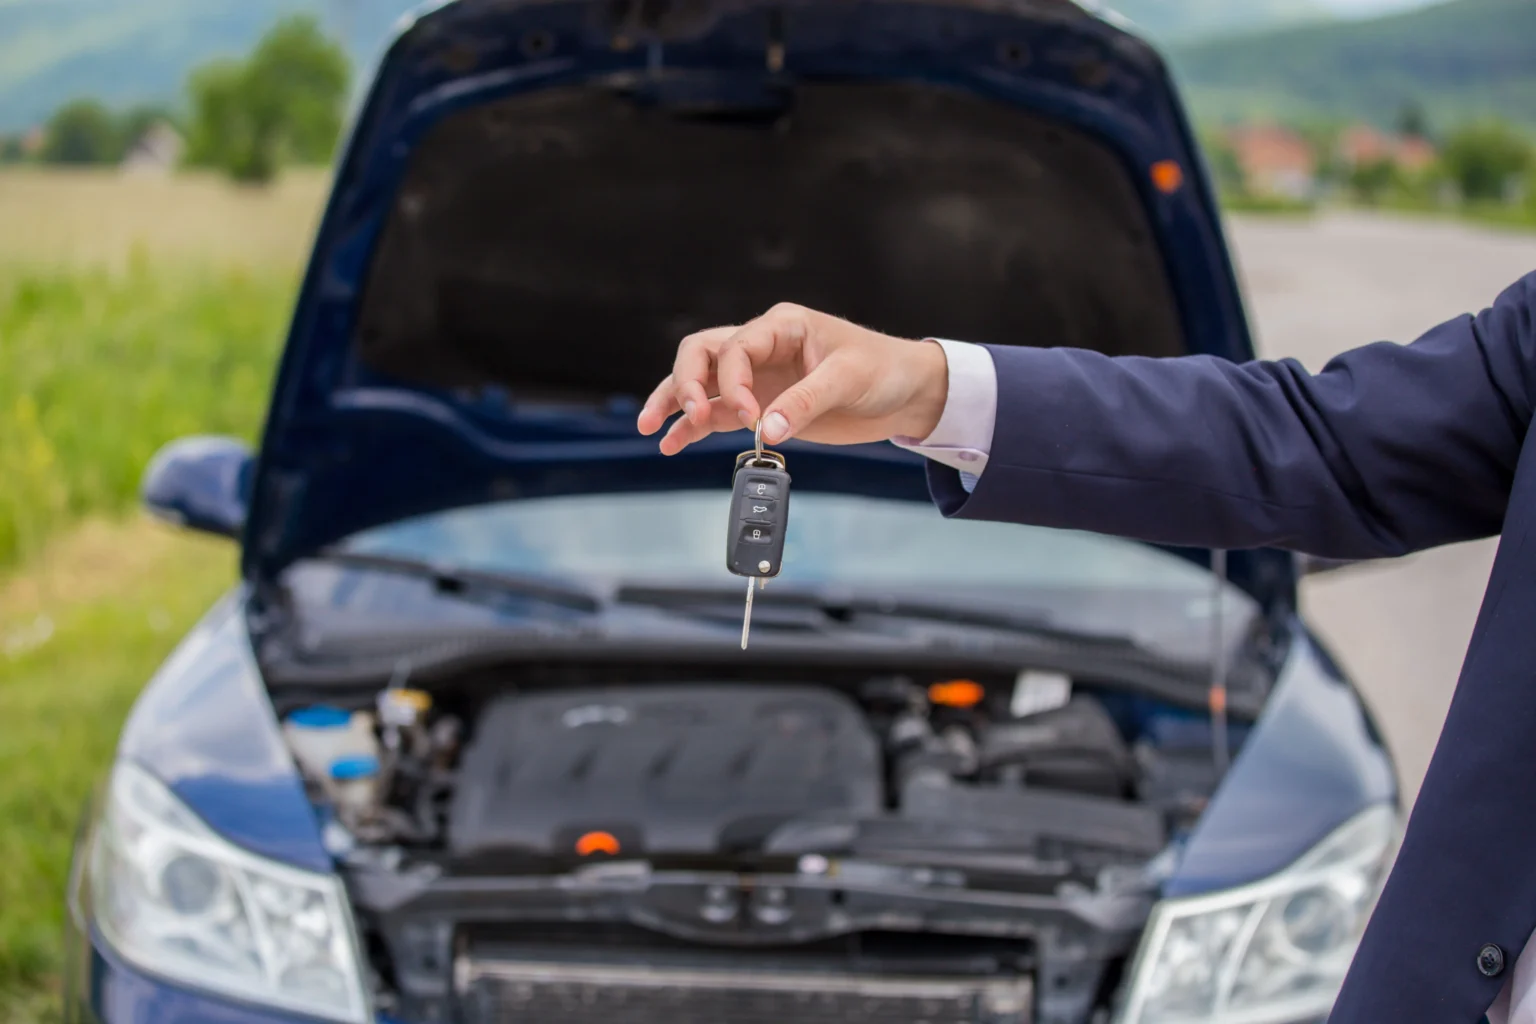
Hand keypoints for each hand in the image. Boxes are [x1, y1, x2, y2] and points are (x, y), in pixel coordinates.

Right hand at [637, 303, 949, 454]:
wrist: (907, 393)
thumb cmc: (883, 370)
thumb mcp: (847, 380)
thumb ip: (805, 403)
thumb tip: (765, 429)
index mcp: (781, 326)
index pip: (735, 347)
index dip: (734, 382)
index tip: (751, 416)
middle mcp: (762, 348)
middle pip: (702, 355)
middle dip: (687, 383)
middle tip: (693, 415)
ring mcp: (758, 378)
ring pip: (702, 383)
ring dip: (676, 402)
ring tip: (651, 427)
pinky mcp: (761, 406)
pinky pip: (718, 414)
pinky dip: (692, 427)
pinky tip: (670, 443)